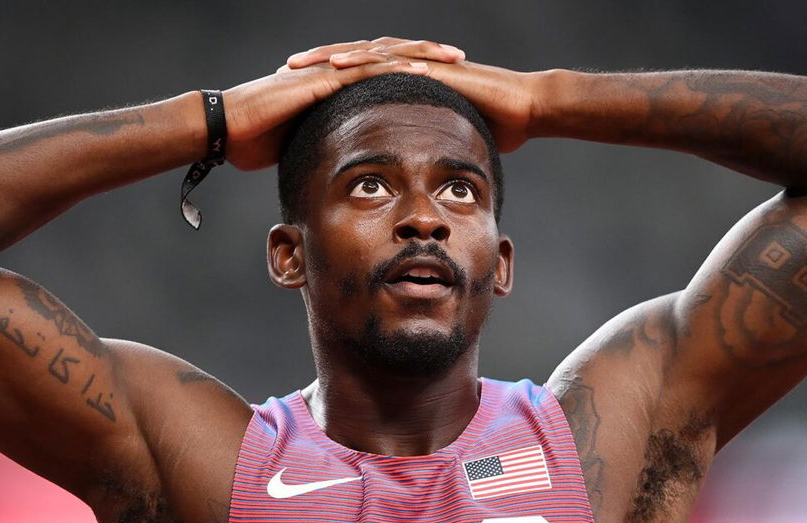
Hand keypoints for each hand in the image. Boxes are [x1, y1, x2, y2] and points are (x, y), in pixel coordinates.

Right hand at [222, 40, 464, 169]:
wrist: (221, 129)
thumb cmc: (252, 140)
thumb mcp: (299, 144)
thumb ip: (321, 145)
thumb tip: (336, 167)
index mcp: (332, 84)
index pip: (380, 72)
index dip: (412, 73)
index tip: (444, 79)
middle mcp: (333, 71)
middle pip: (389, 57)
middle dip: (426, 57)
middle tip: (462, 60)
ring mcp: (326, 72)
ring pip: (383, 57)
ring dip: (420, 58)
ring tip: (452, 60)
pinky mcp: (319, 80)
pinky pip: (362, 72)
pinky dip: (393, 71)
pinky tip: (420, 74)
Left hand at [280, 37, 540, 152]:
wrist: (526, 110)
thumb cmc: (494, 127)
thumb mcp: (447, 141)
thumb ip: (426, 151)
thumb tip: (411, 182)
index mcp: (407, 85)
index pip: (357, 80)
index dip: (325, 84)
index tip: (293, 95)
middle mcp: (409, 69)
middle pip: (352, 61)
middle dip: (316, 65)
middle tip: (280, 72)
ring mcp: (420, 64)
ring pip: (365, 55)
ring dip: (329, 58)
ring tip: (298, 64)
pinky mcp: (433, 66)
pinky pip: (393, 61)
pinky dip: (365, 61)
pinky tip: (339, 65)